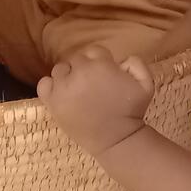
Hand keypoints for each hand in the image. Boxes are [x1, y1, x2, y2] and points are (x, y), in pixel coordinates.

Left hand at [38, 46, 155, 156]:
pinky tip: (62, 94)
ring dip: (69, 77)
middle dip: (86, 69)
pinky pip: (44, 84)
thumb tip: (120, 59)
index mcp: (100, 65)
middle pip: (77, 60)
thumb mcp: (146, 84)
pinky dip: (51, 87)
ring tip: (78, 91)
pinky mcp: (53, 102)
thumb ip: (136, 63)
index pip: (95, 51)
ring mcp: (63, 87)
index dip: (101, 62)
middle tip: (94, 87)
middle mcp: (79, 73)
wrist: (117, 140)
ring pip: (60, 70)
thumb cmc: (132, 111)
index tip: (106, 76)